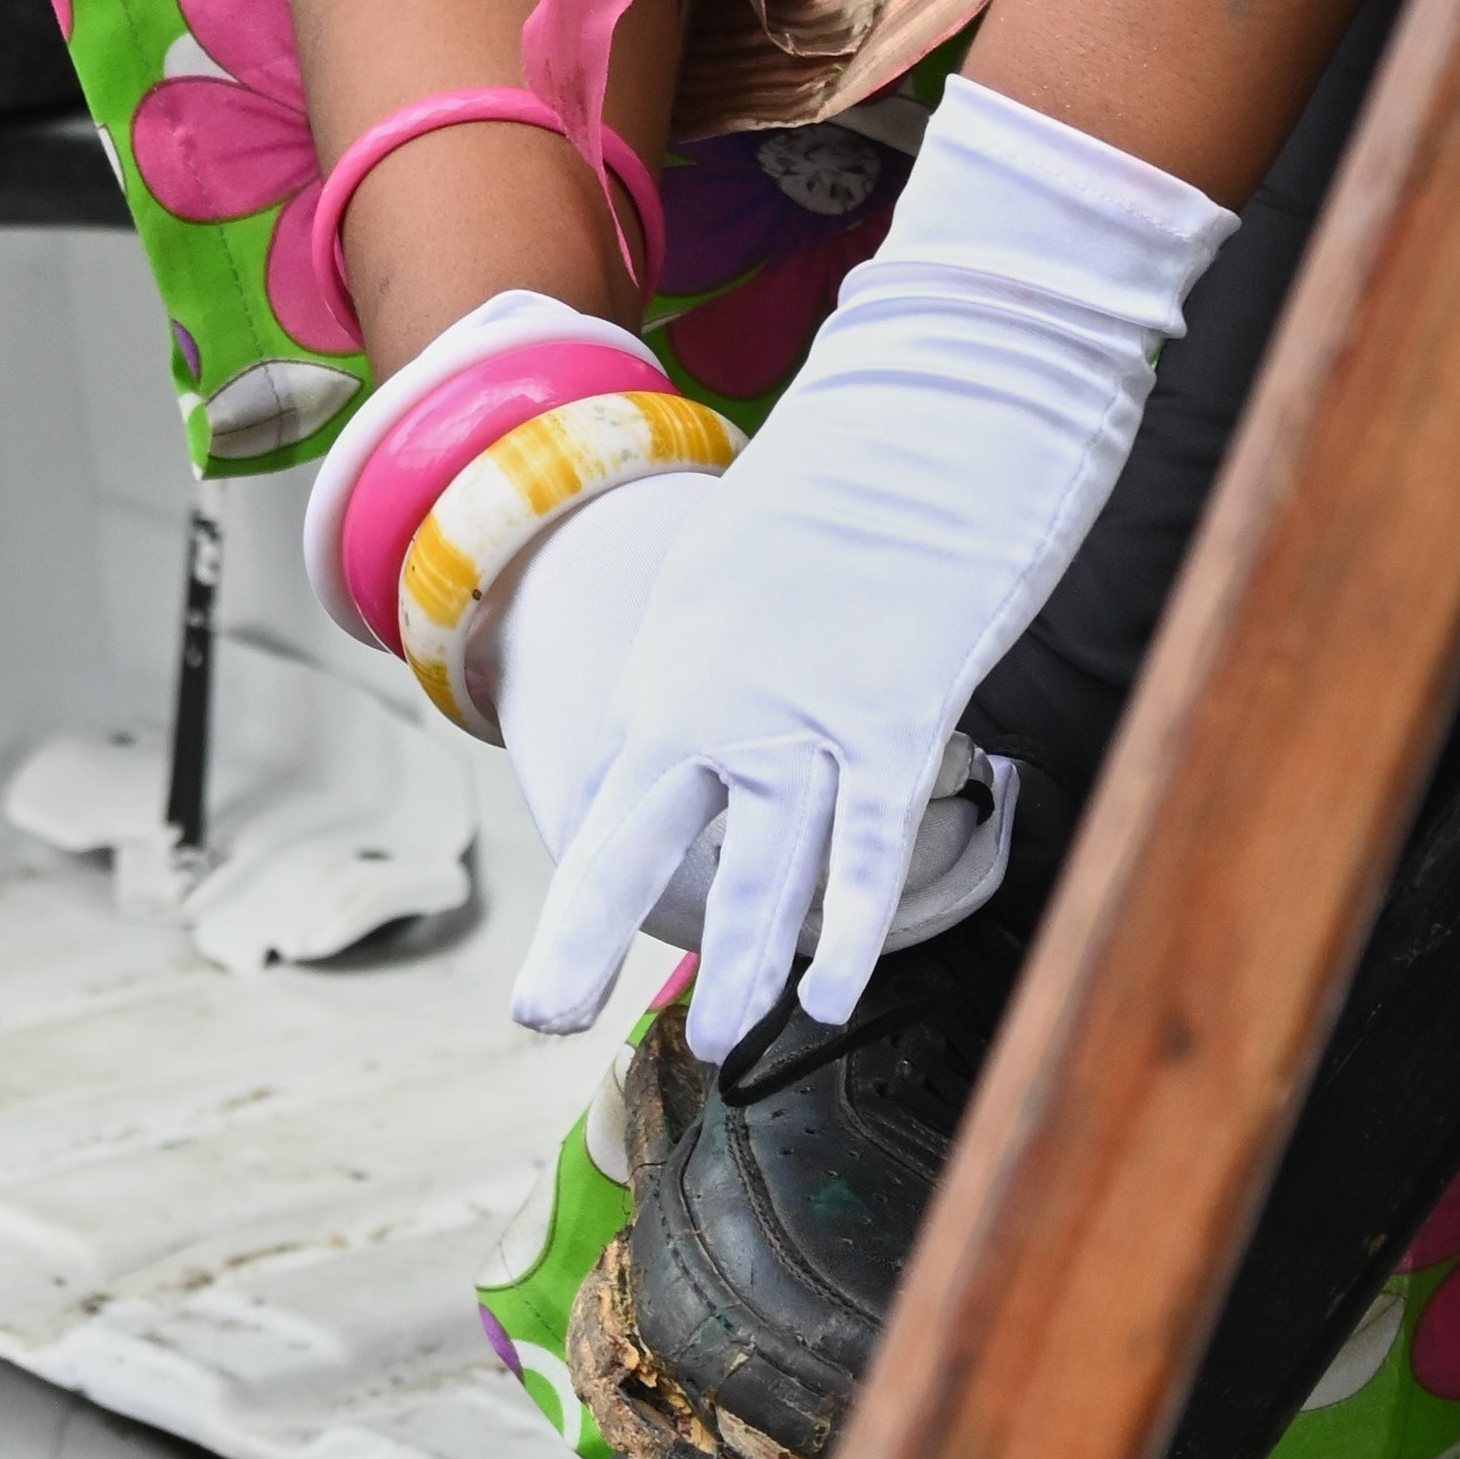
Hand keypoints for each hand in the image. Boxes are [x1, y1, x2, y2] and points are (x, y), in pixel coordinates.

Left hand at [508, 84, 1231, 1057]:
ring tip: (718, 1033)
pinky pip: (866, 852)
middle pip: (643, 846)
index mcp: (670, 663)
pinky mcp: (893, 728)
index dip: (570, 880)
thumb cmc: (830, 503)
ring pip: (764, 874)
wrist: (921, 425)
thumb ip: (701, 679)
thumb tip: (668, 757)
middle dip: (586, 934)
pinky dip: (848, 932)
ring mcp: (807, 723)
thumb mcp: (726, 582)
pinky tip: (829, 994)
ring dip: (738, 962)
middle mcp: (721, 704)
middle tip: (539, 1015)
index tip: (539, 952)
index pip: (603, 797)